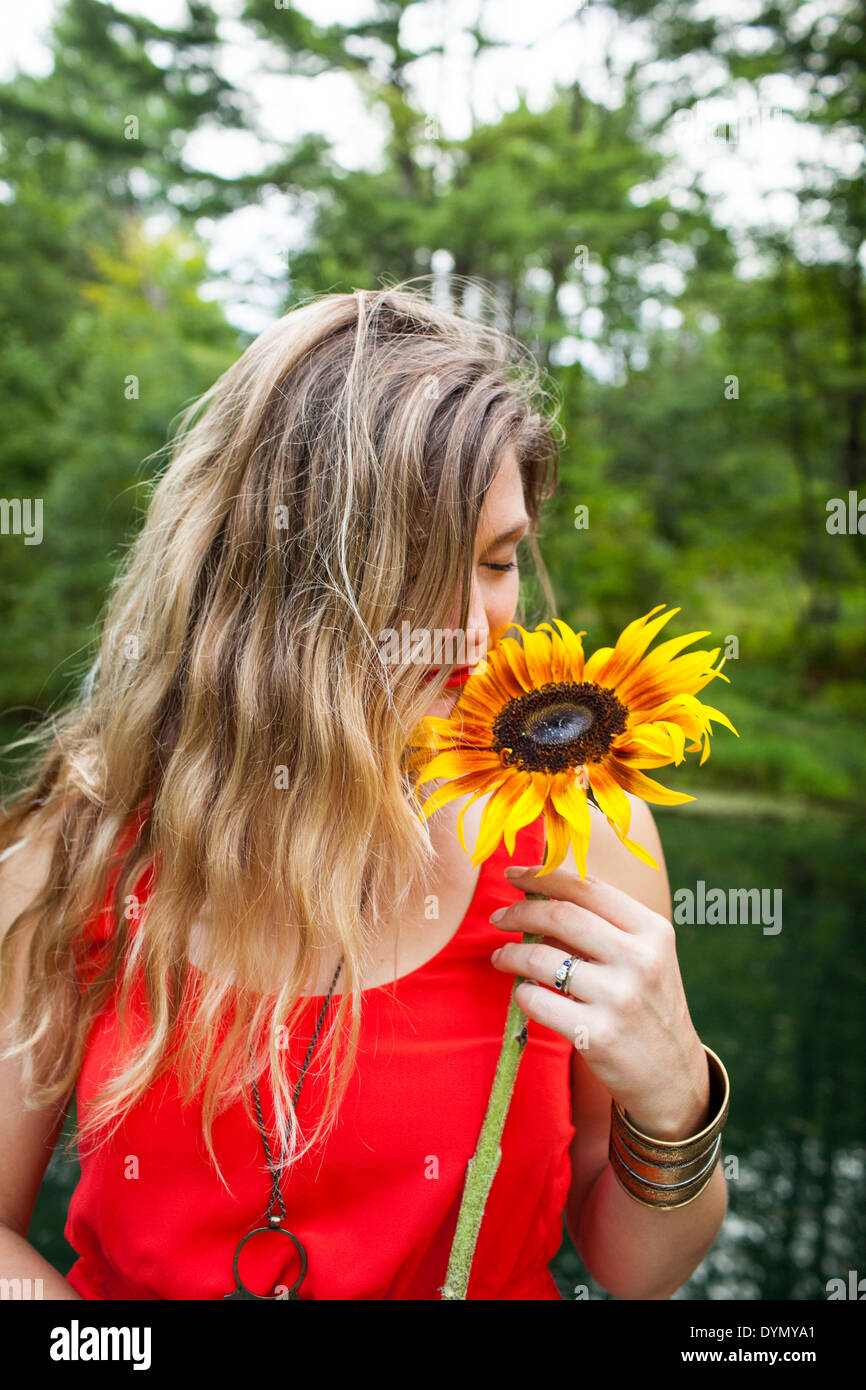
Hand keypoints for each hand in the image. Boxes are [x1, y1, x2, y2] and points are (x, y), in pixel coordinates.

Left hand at [490, 863, 711, 1140]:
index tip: (514, 874)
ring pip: (542, 958)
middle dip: (520, 911)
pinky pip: (538, 1001)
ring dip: (511, 954)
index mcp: (652, 930)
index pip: (588, 888)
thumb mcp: (644, 958)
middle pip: (561, 916)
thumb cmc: (647, 1006)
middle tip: (498, 917)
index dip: (543, 875)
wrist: (673, 1078)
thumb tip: (539, 893)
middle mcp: (640, 959)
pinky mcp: (597, 1035)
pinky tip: (523, 994)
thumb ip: (602, 926)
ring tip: (501, 957)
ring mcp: (619, 998)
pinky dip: (521, 993)